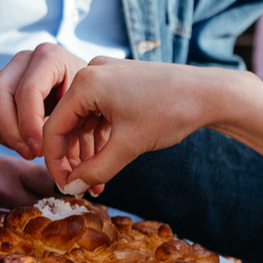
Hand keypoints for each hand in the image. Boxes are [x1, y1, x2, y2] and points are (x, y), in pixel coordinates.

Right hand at [0, 42, 89, 158]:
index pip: (28, 90)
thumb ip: (72, 130)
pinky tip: (12, 141)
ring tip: (23, 149)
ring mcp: (8, 67)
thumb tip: (53, 156)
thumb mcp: (89, 116)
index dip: (29, 125)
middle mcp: (26, 57)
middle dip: (10, 130)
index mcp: (51, 56)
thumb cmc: (92, 107)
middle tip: (31, 153)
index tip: (39, 150)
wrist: (90, 98)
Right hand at [40, 60, 262, 200]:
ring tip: (94, 180)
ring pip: (83, 120)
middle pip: (66, 122)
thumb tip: (70, 189)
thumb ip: (95, 170)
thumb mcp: (128, 146)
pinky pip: (99, 113)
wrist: (210, 93)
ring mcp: (106, 76)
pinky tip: (106, 161)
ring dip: (86, 150)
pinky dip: (100, 137)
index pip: (53, 127)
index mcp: (85, 83)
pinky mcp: (121, 83)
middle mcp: (91, 73)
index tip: (63, 186)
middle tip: (77, 186)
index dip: (54, 161)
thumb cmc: (170, 113)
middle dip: (71, 157)